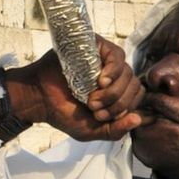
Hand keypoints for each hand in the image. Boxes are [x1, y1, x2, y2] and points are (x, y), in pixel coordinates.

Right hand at [4, 38, 143, 142]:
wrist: (38, 97)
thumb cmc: (63, 113)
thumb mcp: (91, 130)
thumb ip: (115, 131)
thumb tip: (139, 120)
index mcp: (117, 93)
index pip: (137, 97)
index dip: (125, 110)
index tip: (100, 117)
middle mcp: (115, 76)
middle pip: (135, 86)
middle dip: (117, 103)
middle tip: (94, 109)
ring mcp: (106, 61)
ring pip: (128, 73)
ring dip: (112, 91)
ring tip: (92, 98)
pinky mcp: (97, 47)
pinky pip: (117, 56)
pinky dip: (114, 71)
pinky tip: (101, 81)